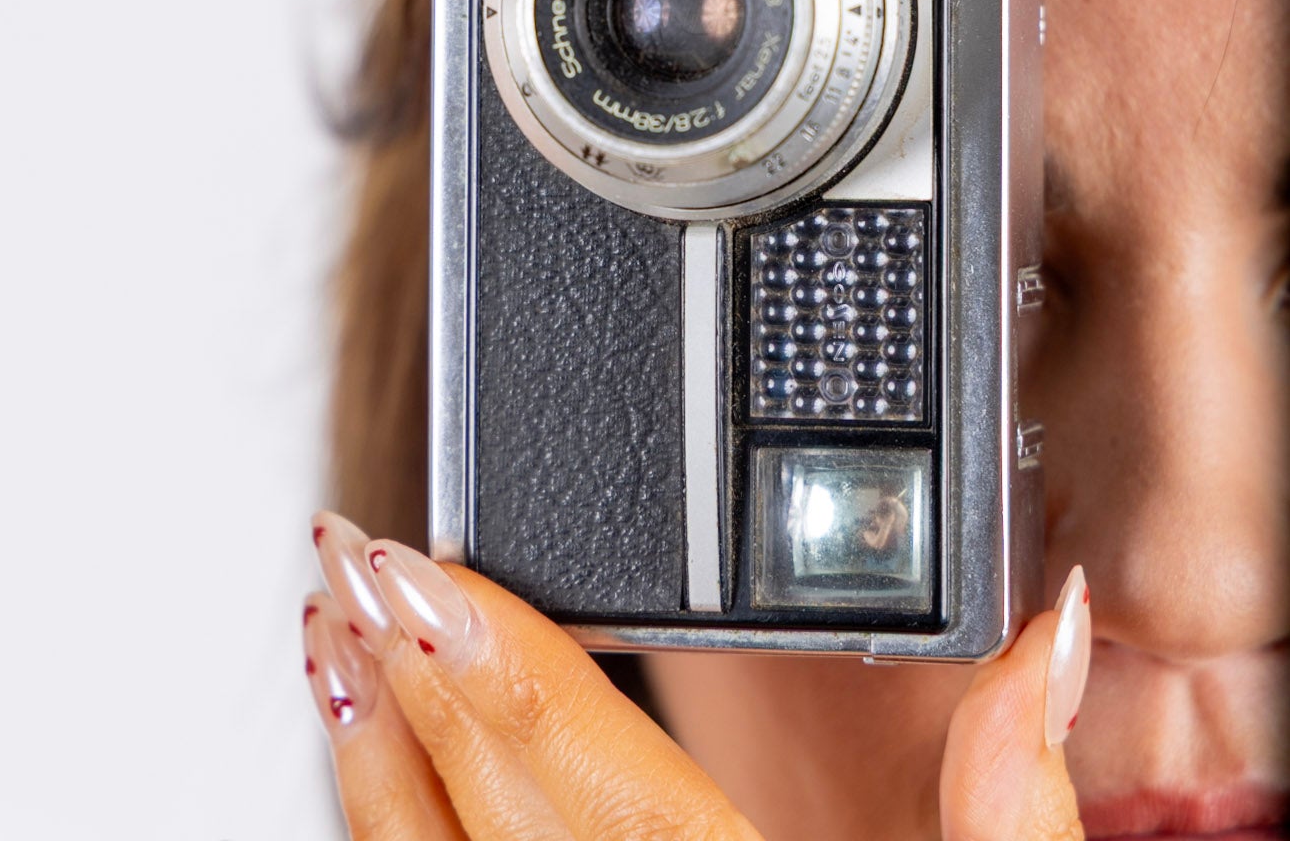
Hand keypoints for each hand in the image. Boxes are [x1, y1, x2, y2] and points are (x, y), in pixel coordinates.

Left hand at [304, 516, 1089, 839]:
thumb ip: (1011, 799)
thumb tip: (1039, 630)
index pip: (598, 776)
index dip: (497, 663)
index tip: (417, 567)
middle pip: (493, 818)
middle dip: (410, 675)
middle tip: (348, 554)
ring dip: (369, 764)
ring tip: (329, 643)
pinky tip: (376, 790)